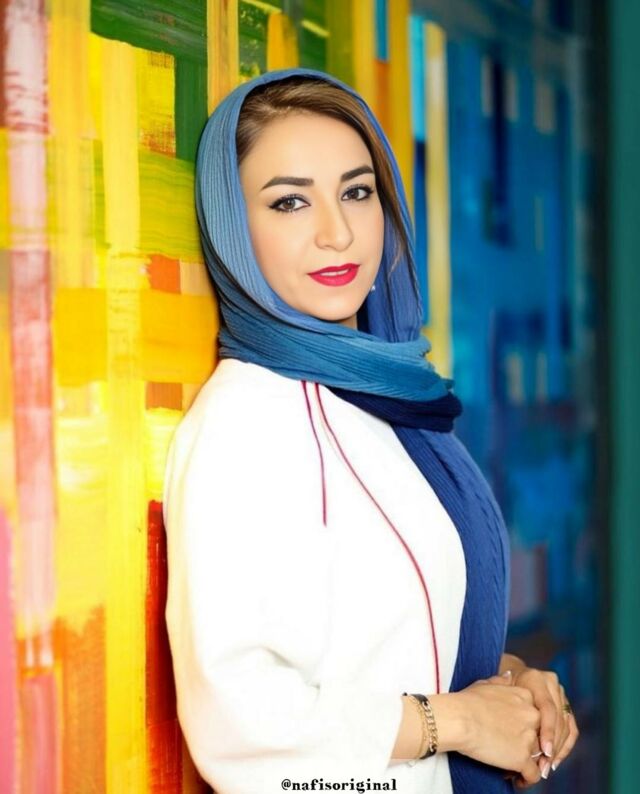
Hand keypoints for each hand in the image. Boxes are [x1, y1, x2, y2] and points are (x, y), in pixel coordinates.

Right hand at [452, 674, 543, 787]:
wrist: (458, 717)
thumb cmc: (466, 700)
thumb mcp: (486, 683)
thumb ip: (502, 682)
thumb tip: (509, 676)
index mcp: (526, 696)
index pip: (536, 715)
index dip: (526, 726)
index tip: (514, 733)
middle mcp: (533, 715)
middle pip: (540, 735)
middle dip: (531, 745)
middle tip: (514, 751)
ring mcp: (530, 737)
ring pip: (540, 756)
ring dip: (529, 762)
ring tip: (514, 767)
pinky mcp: (522, 758)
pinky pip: (534, 775)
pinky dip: (527, 779)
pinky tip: (517, 779)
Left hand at [506, 665, 579, 786]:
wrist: (510, 676)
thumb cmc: (499, 688)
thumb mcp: (498, 691)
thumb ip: (502, 704)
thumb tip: (507, 721)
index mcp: (535, 678)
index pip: (547, 708)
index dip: (548, 731)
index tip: (545, 752)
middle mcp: (551, 683)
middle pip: (558, 719)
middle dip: (553, 746)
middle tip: (544, 766)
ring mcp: (560, 693)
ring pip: (566, 726)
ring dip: (559, 750)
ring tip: (547, 767)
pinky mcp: (566, 705)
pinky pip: (571, 729)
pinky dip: (564, 746)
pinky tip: (555, 761)